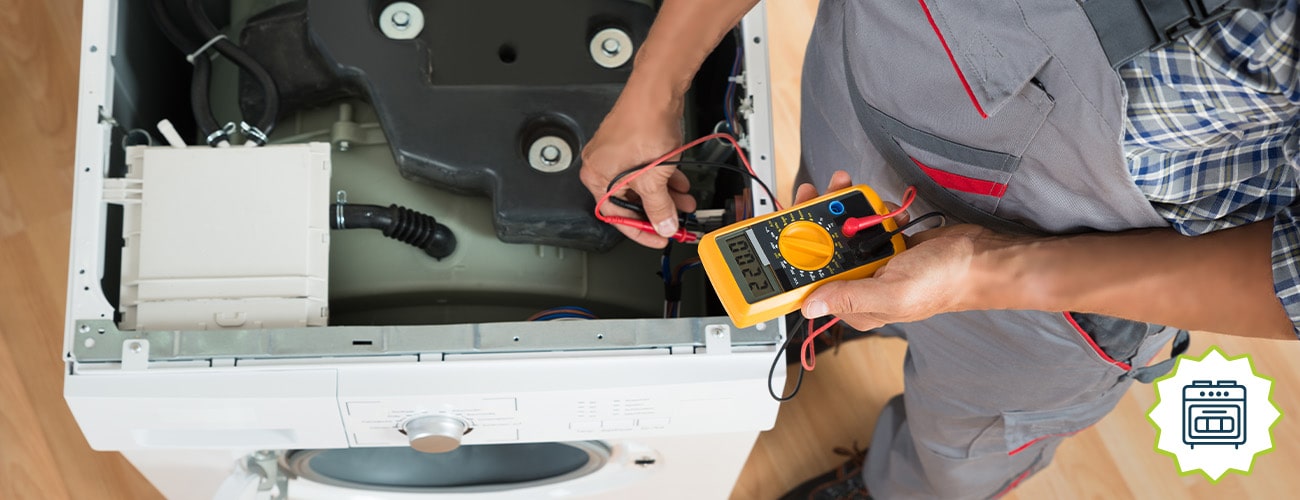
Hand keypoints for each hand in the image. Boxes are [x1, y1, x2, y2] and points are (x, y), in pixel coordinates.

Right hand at [580, 79, 697, 247]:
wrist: (657, 90)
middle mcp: (601, 165)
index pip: (616, 216)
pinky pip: (645, 170)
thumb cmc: (645, 123)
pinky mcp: (631, 144)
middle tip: (675, 221)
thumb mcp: (655, 177)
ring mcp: (616, 154)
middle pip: (629, 201)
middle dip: (657, 211)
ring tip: (684, 203)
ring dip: (664, 195)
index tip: (659, 237)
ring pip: (641, 185)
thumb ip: (659, 206)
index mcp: (596, 176)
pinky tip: (679, 183)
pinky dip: (662, 178)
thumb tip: (663, 224)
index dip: (640, 231)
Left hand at [796, 171, 992, 330]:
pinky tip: (883, 209)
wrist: (980, 257)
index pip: (811, 282)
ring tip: (850, 192)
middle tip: (817, 194)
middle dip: (816, 220)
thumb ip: (848, 297)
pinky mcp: (885, 243)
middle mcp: (860, 285)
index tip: (785, 226)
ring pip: (842, 232)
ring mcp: (872, 262)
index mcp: (855, 305)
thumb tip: (809, 307)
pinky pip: (865, 222)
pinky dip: (871, 210)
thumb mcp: (891, 293)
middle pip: (822, 251)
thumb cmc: (944, 282)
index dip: (793, 256)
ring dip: (845, 209)